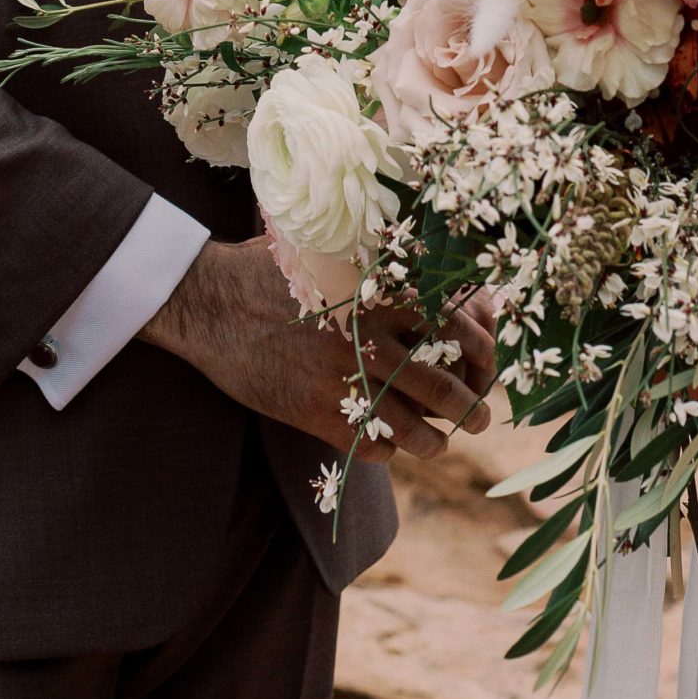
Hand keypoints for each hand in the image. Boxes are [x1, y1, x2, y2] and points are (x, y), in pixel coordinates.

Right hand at [140, 237, 495, 465]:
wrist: (210, 301)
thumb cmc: (270, 267)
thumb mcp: (330, 248)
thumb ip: (376, 258)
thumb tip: (426, 258)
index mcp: (379, 291)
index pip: (451, 322)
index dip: (479, 345)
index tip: (488, 356)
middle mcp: (369, 336)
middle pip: (441, 380)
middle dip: (471, 403)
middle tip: (482, 414)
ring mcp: (344, 379)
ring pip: (411, 423)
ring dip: (435, 439)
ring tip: (442, 442)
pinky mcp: (315, 413)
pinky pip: (369, 444)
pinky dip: (387, 450)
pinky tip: (389, 446)